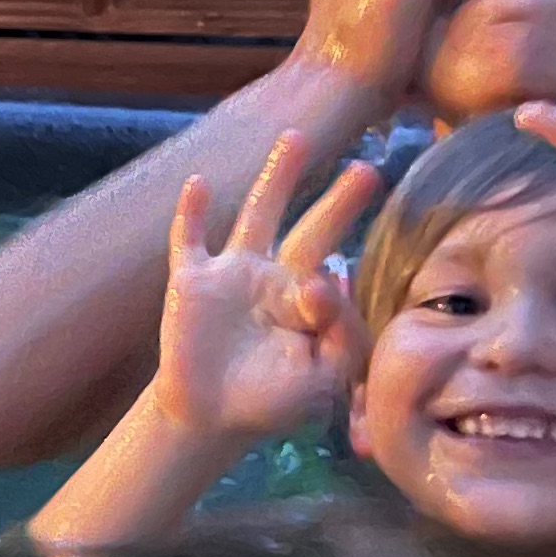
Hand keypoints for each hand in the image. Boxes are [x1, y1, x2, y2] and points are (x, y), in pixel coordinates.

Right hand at [148, 129, 382, 445]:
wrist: (209, 417)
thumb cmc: (270, 402)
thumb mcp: (322, 379)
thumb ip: (341, 337)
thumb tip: (333, 279)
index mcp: (308, 301)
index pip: (332, 276)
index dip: (331, 288)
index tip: (322, 300)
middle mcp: (274, 278)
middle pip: (311, 228)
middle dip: (340, 201)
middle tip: (367, 170)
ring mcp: (231, 274)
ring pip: (257, 214)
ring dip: (277, 178)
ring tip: (296, 139)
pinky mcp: (191, 282)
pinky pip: (188, 240)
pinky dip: (191, 213)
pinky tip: (199, 182)